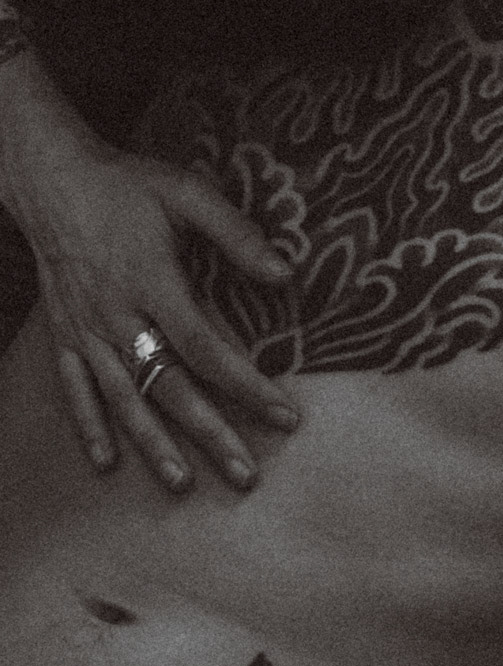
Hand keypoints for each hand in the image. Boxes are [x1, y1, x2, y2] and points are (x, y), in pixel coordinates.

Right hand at [0, 54, 297, 491]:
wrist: (55, 181)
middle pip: (170, 387)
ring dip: (155, 445)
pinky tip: (107, 463)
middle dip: (212, 434)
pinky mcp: (64, 336)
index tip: (284, 415)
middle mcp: (118, 317)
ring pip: (124, 400)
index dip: (247, 386)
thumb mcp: (187, 193)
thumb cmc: (128, 185)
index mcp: (153, 282)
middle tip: (247, 474)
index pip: (208, 348)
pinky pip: (75, 391)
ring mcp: (87, 332)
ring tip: (184, 483)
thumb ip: (237, 233)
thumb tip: (285, 274)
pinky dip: (89, 428)